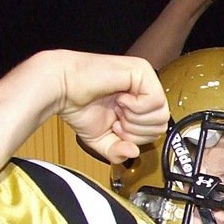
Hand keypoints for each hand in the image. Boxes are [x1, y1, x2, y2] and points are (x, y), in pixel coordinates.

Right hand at [49, 52, 169, 162]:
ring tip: (118, 109)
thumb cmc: (79, 107)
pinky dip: (135, 106)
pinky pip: (155, 100)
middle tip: (117, 119)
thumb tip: (135, 152)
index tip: (116, 126)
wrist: (62, 89)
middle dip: (136, 130)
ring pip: (161, 114)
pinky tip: (121, 98)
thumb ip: (119, 152)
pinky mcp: (142, 71)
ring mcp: (145, 79)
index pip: (156, 130)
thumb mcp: (103, 140)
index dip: (136, 137)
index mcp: (139, 104)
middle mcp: (144, 91)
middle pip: (162, 124)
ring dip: (135, 119)